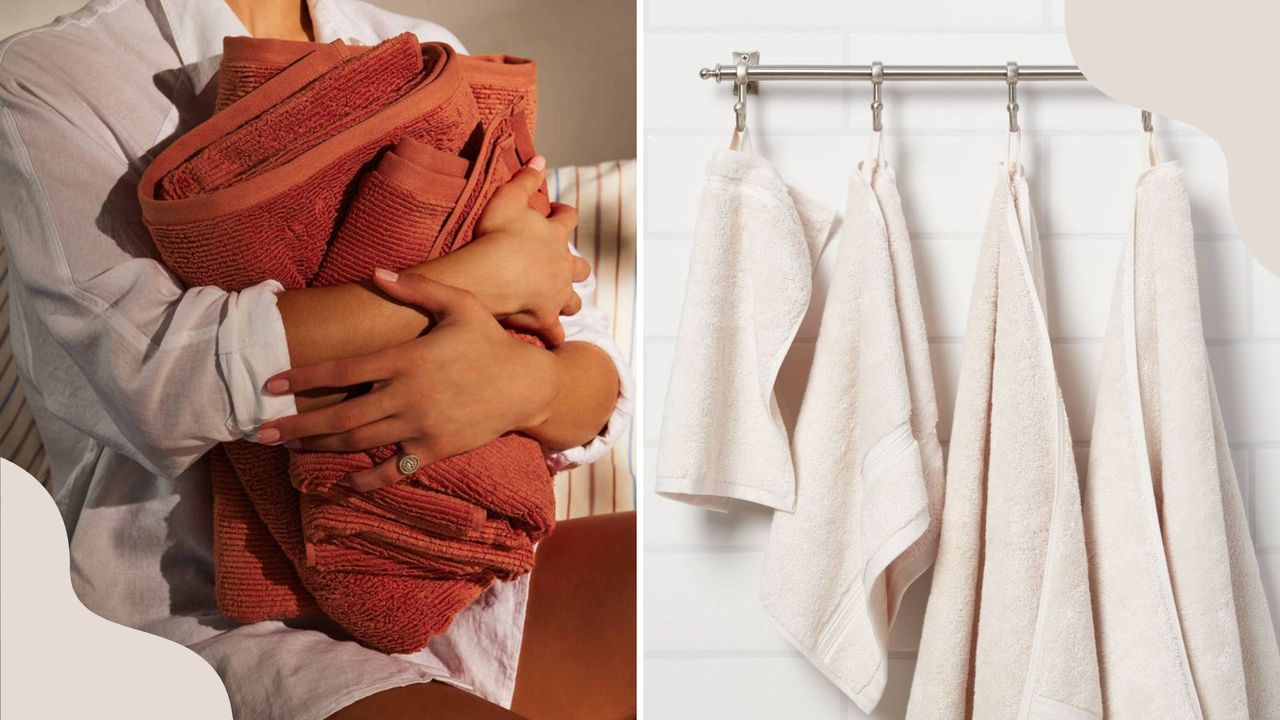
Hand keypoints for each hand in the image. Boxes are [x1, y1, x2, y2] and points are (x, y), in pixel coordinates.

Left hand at [257, 271, 558, 490]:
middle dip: (297, 425)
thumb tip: (376, 272)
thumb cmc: (489, 341)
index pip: (343, 370)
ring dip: (320, 446)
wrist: (525, 385)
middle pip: (340, 415)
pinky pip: (392, 470)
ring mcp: (420, 427)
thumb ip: (416, 288)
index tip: (269, 385)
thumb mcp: (458, 304)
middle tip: (261, 432)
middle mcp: (407, 396)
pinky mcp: (433, 450)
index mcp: (407, 358)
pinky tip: (342, 481)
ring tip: (289, 448)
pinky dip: (364, 479)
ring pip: (359, 442)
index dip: (302, 378)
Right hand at [457, 156, 589, 344]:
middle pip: (580, 267)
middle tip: (563, 266)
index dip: (565, 214)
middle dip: (575, 267)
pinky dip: (553, 337)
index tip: (559, 212)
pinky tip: (550, 340)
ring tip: (558, 302)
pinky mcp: (545, 319)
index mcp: (555, 236)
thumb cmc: (497, 235)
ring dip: (567, 301)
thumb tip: (541, 157)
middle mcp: (563, 266)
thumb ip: (526, 177)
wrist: (491, 274)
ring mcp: (556, 295)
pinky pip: (554, 333)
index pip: (569, 219)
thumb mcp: (508, 198)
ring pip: (573, 301)